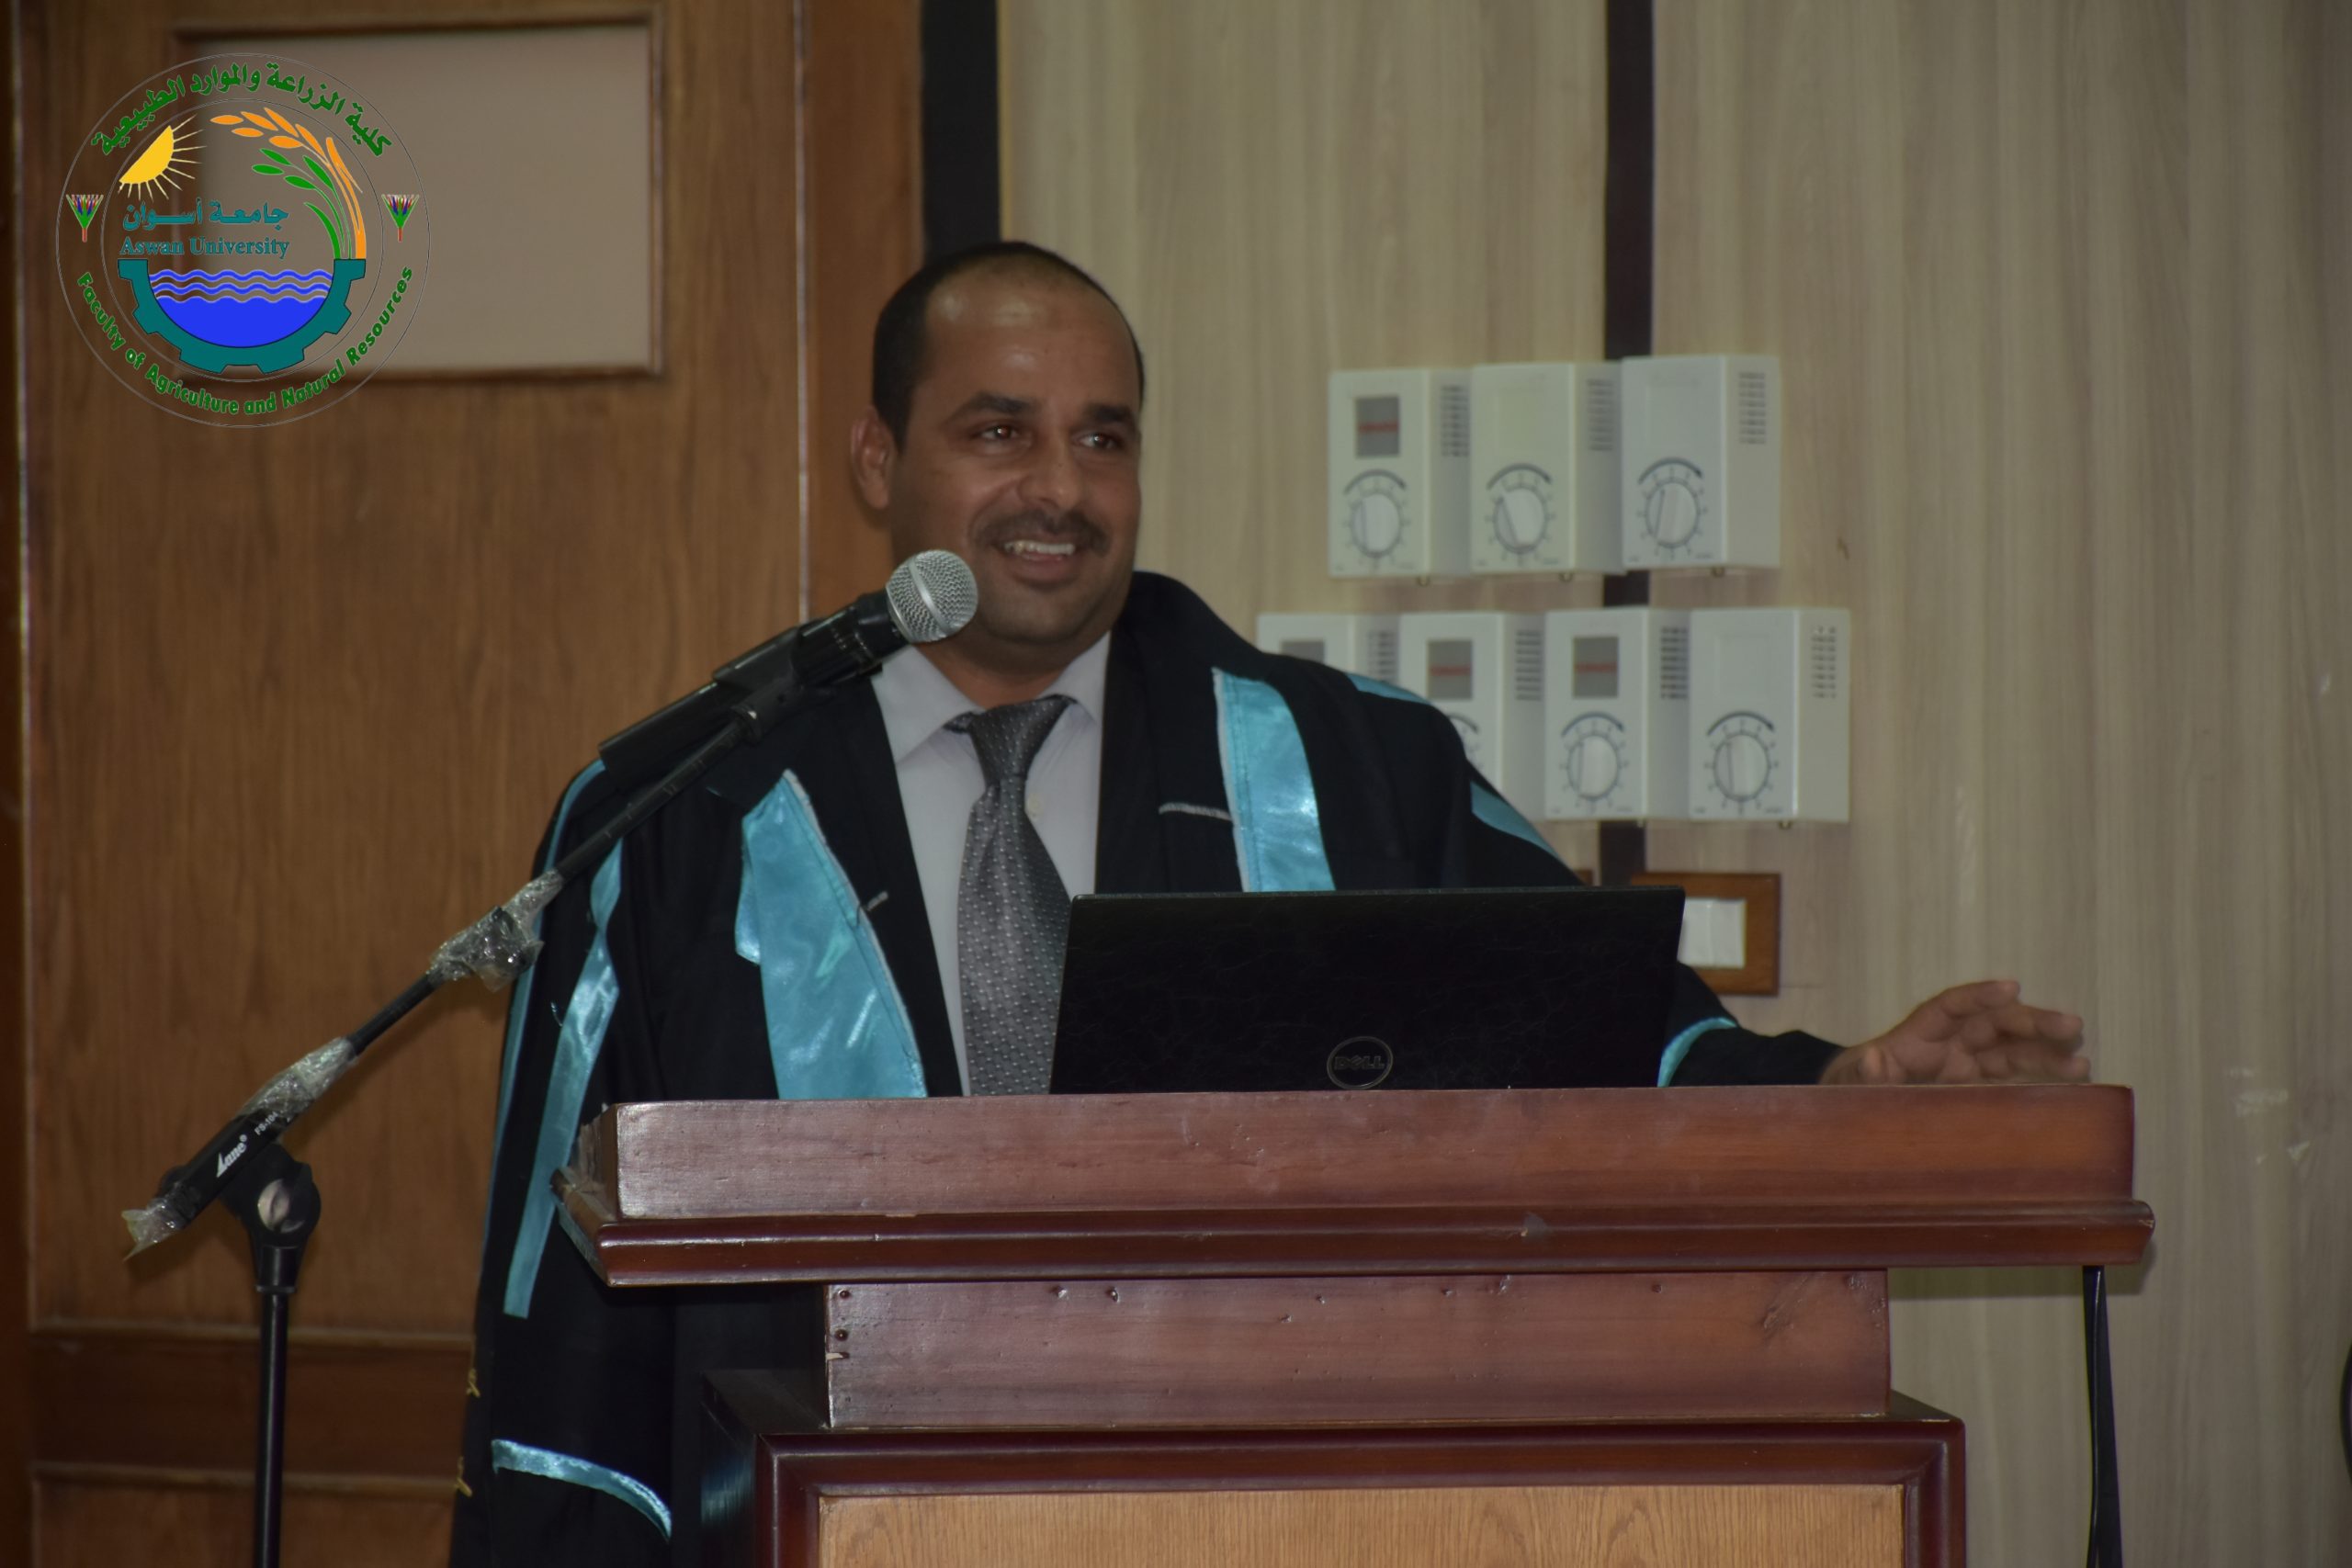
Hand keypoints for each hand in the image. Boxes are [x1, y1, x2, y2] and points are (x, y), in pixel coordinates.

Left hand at [1819, 979, 2089, 1084]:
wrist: (1849, 1118)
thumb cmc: (1848, 1092)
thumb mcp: (1847, 1084)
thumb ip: (1862, 1074)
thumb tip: (1874, 1056)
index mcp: (1916, 1036)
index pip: (1952, 1006)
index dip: (1981, 996)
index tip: (2012, 988)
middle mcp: (1947, 1046)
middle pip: (1993, 1025)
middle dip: (2031, 1023)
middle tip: (2071, 1025)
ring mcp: (1964, 1069)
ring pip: (2010, 1052)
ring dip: (2045, 1053)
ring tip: (2081, 1060)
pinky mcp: (1974, 1093)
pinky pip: (2010, 1082)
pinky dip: (2038, 1081)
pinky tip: (2071, 1082)